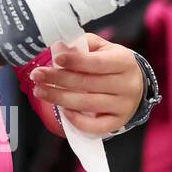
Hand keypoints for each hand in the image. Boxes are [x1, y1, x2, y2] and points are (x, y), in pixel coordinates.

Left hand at [28, 33, 144, 136]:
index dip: (76, 61)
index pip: (98, 63)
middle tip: (37, 75)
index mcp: (124, 62)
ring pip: (88, 104)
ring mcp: (124, 106)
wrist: (134, 84)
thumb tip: (60, 49)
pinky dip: (77, 121)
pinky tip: (62, 110)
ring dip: (59, 98)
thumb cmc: (111, 63)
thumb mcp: (101, 47)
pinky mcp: (118, 122)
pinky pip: (95, 127)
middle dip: (58, 79)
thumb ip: (82, 45)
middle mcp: (128, 85)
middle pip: (89, 84)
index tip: (56, 59)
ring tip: (40, 91)